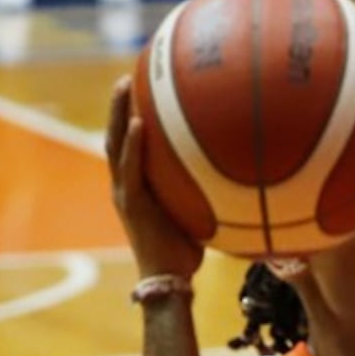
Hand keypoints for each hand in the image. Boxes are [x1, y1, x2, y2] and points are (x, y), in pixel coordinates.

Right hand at [105, 77, 204, 278]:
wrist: (169, 281)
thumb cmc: (187, 253)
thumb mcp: (195, 213)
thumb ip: (203, 190)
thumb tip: (239, 171)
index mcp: (136, 186)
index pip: (129, 144)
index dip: (129, 116)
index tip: (140, 88)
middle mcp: (125, 184)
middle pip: (115, 135)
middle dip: (118, 104)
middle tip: (127, 75)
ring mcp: (124, 192)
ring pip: (115, 144)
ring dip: (117, 112)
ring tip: (124, 84)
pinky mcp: (130, 203)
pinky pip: (130, 167)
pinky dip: (133, 144)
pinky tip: (138, 122)